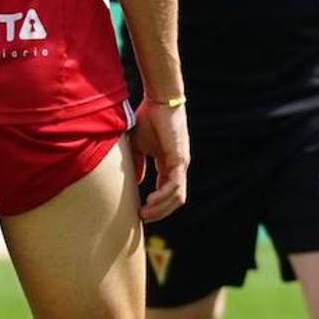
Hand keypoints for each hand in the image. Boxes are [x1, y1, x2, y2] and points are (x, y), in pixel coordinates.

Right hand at [132, 97, 190, 221]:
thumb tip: (137, 182)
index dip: (155, 204)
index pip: (166, 191)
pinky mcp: (180, 159)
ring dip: (160, 208)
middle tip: (141, 218)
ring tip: (144, 212)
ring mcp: (181, 164)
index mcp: (169, 164)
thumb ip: (138, 164)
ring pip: (176, 196)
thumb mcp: (138, 146)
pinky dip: (163, 197)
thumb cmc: (147, 118)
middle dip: (158, 212)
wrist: (158, 100)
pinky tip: (149, 200)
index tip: (139, 212)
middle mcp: (178, 166)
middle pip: (174, 199)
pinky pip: (174, 185)